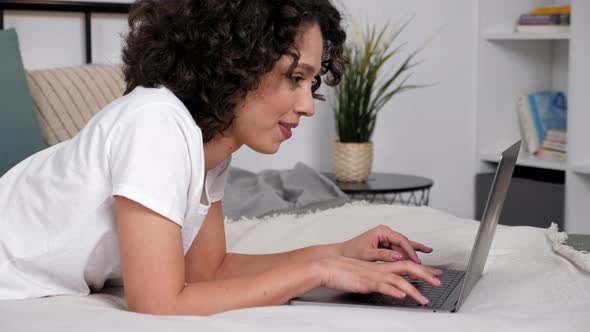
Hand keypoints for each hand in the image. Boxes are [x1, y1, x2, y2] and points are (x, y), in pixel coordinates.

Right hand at [316, 256, 442, 304]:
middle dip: (426, 275)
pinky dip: (393, 291)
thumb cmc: (345, 272)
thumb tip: (393, 286)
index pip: (407, 264)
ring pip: (399, 280)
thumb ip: (381, 279)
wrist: (330, 267)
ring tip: (424, 300)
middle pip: (408, 268)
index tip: (436, 273)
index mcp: (383, 266)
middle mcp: (382, 268)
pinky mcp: (367, 282)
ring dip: (413, 290)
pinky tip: (401, 296)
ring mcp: (375, 275)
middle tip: (439, 282)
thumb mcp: (367, 275)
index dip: (423, 269)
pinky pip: (383, 286)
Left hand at [339, 225, 432, 263]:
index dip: (410, 251)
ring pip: (403, 245)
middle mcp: (385, 233)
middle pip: (404, 241)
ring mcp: (385, 239)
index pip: (401, 240)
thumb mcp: (366, 254)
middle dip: (415, 251)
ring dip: (413, 252)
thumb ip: (382, 255)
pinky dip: (406, 254)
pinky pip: (399, 250)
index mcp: (381, 231)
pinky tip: (416, 256)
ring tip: (428, 252)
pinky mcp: (384, 245)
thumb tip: (397, 256)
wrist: (341, 255)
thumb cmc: (350, 252)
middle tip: (425, 258)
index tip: (416, 261)